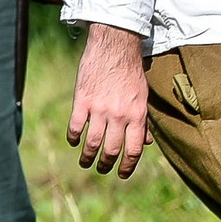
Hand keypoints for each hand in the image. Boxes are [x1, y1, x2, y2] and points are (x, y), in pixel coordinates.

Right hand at [68, 24, 151, 178]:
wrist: (115, 46)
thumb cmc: (132, 72)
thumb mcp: (143, 96)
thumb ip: (143, 121)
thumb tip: (146, 143)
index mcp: (138, 115)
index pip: (133, 150)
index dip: (128, 166)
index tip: (122, 175)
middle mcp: (120, 115)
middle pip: (112, 150)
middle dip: (106, 164)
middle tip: (102, 169)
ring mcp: (100, 109)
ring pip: (92, 143)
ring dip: (88, 157)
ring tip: (85, 162)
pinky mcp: (82, 100)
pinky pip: (76, 127)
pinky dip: (74, 138)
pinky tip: (74, 141)